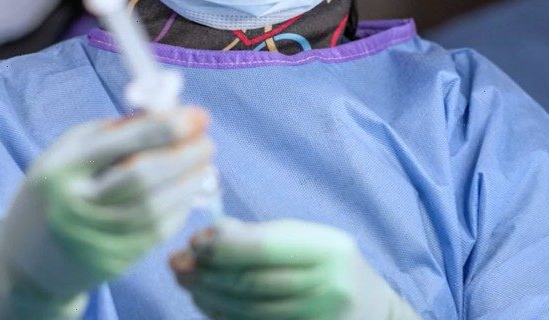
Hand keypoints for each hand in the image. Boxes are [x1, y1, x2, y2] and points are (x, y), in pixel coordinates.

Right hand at [0, 107, 213, 318]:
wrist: (27, 261)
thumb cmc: (57, 191)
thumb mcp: (69, 153)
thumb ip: (115, 131)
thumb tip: (170, 111)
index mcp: (60, 170)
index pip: (119, 144)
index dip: (164, 128)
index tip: (197, 115)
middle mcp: (74, 207)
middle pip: (142, 177)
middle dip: (183, 156)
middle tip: (207, 140)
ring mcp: (94, 239)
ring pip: (155, 208)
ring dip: (189, 182)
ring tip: (204, 162)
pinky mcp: (112, 264)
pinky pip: (157, 232)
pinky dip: (180, 208)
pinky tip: (189, 190)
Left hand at [170, 218, 421, 319]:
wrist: (371, 311)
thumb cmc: (329, 264)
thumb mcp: (307, 239)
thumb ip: (259, 236)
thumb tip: (205, 237)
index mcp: (329, 250)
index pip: (265, 247)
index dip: (223, 245)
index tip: (195, 240)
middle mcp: (327, 287)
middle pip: (251, 282)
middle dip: (206, 272)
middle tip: (177, 263)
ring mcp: (316, 318)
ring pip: (246, 310)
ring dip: (207, 295)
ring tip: (186, 281)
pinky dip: (222, 316)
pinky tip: (207, 304)